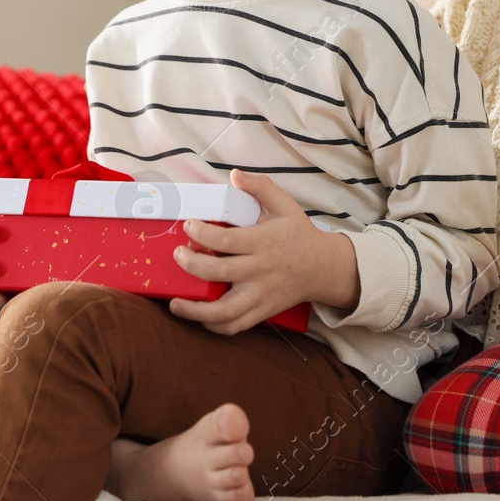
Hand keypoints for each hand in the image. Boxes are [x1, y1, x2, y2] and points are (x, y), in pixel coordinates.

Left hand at [168, 168, 357, 334]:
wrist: (324, 268)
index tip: (188, 225)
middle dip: (191, 265)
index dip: (201, 233)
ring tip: (175, 302)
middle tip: (178, 255)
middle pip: (219, 273)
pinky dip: (214, 326)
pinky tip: (199, 317)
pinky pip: (235, 326)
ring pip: (224, 310)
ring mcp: (261, 295)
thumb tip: (234, 174)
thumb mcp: (285, 205)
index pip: (226, 241)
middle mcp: (261, 270)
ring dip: (195, 309)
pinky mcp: (263, 311)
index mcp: (263, 242)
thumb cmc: (299, 234)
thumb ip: (260, 187)